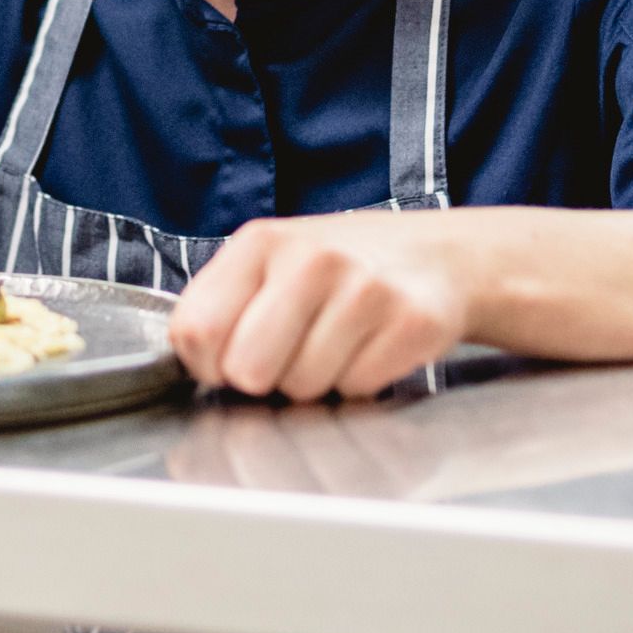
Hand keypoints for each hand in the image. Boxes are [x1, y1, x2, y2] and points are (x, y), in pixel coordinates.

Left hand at [169, 209, 478, 401]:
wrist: (437, 256)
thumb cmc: (339, 269)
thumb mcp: (270, 264)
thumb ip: (223, 306)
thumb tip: (196, 364)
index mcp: (261, 242)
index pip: (197, 330)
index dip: (208, 364)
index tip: (229, 359)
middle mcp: (311, 259)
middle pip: (247, 369)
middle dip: (264, 377)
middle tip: (289, 354)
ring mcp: (365, 289)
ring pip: (302, 387)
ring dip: (315, 382)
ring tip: (336, 344)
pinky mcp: (410, 322)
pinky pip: (356, 389)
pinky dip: (359, 382)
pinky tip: (370, 348)